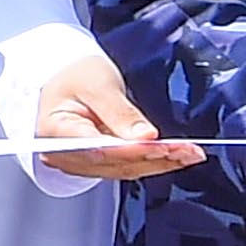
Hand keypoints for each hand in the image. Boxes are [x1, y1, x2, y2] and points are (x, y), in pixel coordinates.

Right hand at [35, 51, 203, 179]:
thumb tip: (145, 136)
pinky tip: (176, 156)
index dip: (132, 150)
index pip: (97, 148)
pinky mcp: (98, 164)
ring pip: (124, 169)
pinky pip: (127, 166)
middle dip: (154, 157)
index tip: (162, 146)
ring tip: (189, 154)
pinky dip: (153, 161)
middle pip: (114, 162)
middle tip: (186, 151)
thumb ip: (119, 112)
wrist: (67, 80)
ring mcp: (81, 163)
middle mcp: (65, 155)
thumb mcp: (97, 83)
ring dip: (159, 163)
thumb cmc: (75, 77)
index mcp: (56, 131)